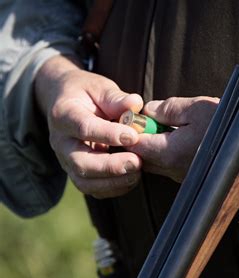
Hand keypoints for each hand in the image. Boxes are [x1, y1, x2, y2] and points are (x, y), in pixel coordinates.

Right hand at [35, 55, 143, 197]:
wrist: (67, 102)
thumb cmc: (88, 94)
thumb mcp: (99, 87)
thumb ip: (116, 98)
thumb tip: (135, 104)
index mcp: (64, 114)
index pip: (83, 128)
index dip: (109, 134)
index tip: (133, 136)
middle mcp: (61, 142)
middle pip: (80, 162)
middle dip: (110, 166)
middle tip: (137, 162)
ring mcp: (67, 160)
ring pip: (84, 181)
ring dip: (114, 181)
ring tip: (138, 172)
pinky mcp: (77, 173)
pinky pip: (93, 188)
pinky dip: (113, 188)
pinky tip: (132, 178)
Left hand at [127, 96, 238, 181]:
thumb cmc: (230, 128)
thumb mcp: (197, 108)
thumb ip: (168, 108)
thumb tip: (149, 110)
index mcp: (170, 153)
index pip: (134, 144)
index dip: (130, 128)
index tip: (134, 116)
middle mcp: (172, 169)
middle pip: (142, 155)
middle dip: (142, 138)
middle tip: (152, 120)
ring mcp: (181, 176)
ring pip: (155, 161)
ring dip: (155, 145)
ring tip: (170, 127)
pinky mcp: (190, 177)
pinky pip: (169, 164)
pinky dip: (167, 151)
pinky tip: (182, 137)